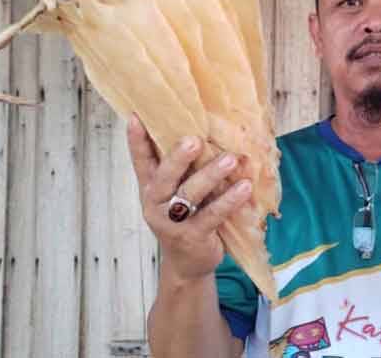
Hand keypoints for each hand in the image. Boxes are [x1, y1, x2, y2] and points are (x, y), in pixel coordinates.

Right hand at [126, 114, 251, 281]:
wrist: (189, 263)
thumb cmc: (185, 216)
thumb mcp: (177, 192)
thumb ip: (182, 168)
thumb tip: (200, 128)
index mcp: (151, 187)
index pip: (141, 160)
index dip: (136, 140)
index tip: (135, 116)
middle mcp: (156, 202)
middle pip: (163, 177)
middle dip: (178, 158)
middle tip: (195, 139)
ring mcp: (172, 222)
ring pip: (189, 194)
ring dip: (210, 175)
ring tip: (231, 159)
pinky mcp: (192, 237)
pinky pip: (212, 215)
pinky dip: (229, 200)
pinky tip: (245, 187)